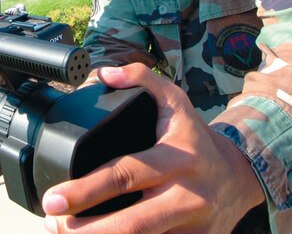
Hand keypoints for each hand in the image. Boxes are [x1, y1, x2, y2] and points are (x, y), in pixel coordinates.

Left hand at [42, 63, 264, 233]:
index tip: (54, 198)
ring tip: (63, 233)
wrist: (239, 176)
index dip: (87, 190)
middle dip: (86, 230)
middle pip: (133, 223)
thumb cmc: (196, 139)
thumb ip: (141, 79)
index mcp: (177, 158)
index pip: (126, 175)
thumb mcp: (175, 101)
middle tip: (53, 224)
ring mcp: (192, 226)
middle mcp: (186, 195)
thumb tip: (103, 74)